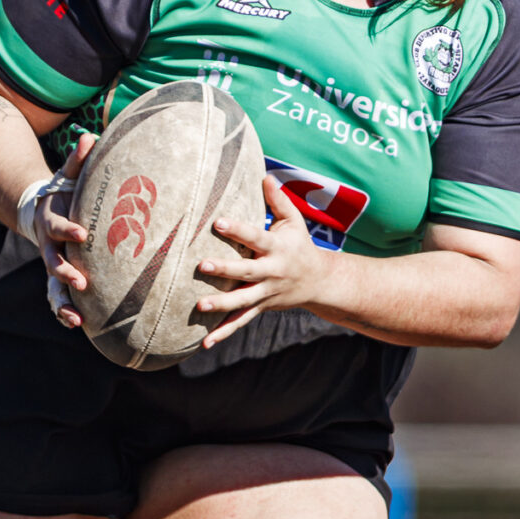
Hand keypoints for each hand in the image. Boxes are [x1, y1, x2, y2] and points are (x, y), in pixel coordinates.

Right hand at [17, 134, 93, 327]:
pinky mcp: (58, 278)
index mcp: (51, 222)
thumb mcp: (68, 175)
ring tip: (77, 318)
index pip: (58, 227)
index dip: (68, 231)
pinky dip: (66, 312)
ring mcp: (52, 265)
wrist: (42, 211)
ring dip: (63, 303)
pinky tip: (81, 325)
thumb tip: (89, 138)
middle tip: (80, 282)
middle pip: (51, 262)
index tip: (83, 234)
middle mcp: (48, 247)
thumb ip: (78, 160)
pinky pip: (59, 299)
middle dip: (64, 273)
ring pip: (53, 288)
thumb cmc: (64, 192)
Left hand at [194, 174, 334, 347]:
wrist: (319, 282)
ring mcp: (266, 293)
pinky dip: (223, 333)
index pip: (256, 237)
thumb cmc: (299, 245)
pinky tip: (204, 343)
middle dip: (225, 269)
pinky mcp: (261, 308)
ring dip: (221, 304)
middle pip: (246, 271)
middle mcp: (272, 273)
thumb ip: (278, 200)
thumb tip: (264, 175)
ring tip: (200, 305)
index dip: (238, 230)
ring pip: (242, 301)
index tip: (218, 222)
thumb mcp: (294, 222)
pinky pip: (241, 322)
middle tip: (201, 265)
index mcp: (278, 248)